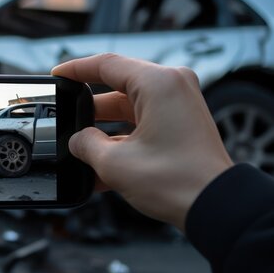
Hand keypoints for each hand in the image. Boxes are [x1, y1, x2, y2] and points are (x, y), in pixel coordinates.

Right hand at [52, 53, 232, 229]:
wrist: (216, 207)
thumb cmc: (176, 182)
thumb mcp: (115, 163)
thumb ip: (85, 144)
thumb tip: (77, 141)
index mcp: (158, 84)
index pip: (106, 65)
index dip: (75, 69)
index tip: (57, 74)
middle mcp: (172, 87)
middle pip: (117, 88)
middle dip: (89, 109)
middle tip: (65, 121)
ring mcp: (179, 106)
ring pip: (128, 108)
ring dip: (104, 130)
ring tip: (81, 152)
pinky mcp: (182, 124)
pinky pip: (143, 124)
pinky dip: (122, 140)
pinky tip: (100, 167)